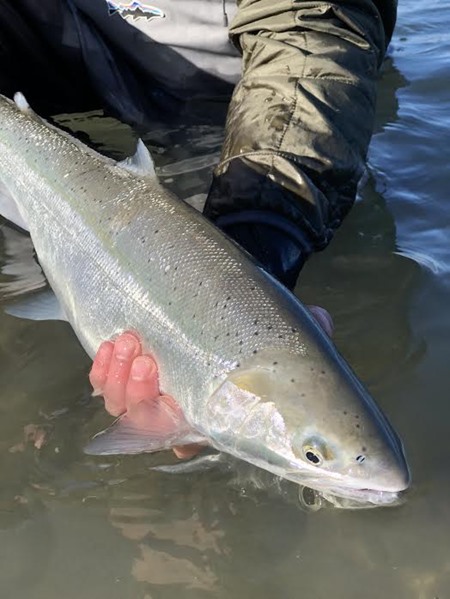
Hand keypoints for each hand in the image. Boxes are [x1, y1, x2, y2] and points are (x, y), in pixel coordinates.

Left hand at [89, 307, 332, 458]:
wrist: (217, 306)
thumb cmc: (245, 329)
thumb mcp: (276, 332)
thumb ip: (301, 333)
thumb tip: (323, 318)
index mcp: (211, 411)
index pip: (192, 438)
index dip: (178, 434)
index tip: (179, 406)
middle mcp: (174, 408)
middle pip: (146, 425)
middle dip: (141, 396)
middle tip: (148, 359)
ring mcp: (146, 391)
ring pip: (121, 405)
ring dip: (121, 378)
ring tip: (130, 341)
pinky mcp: (124, 371)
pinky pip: (103, 384)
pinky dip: (102, 370)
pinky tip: (111, 346)